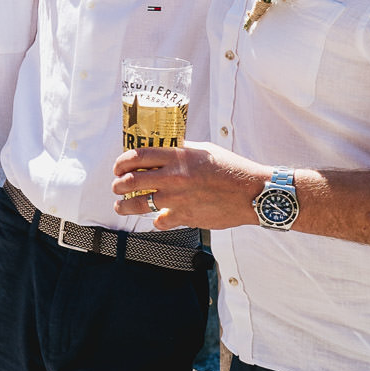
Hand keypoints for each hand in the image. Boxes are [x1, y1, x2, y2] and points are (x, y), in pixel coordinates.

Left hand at [112, 142, 268, 231]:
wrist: (252, 193)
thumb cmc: (232, 169)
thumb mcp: (204, 151)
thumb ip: (181, 151)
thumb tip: (164, 149)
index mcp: (178, 156)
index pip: (137, 156)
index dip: (121, 162)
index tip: (118, 167)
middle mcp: (173, 177)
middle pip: (131, 180)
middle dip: (118, 184)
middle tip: (117, 186)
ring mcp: (177, 199)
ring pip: (139, 204)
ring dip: (125, 206)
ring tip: (120, 206)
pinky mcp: (185, 217)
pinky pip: (160, 221)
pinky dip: (157, 220)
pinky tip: (157, 218)